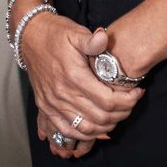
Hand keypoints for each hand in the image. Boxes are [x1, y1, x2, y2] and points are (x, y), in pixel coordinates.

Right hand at [22, 12, 142, 157]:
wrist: (29, 36)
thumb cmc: (54, 34)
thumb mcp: (75, 32)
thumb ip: (92, 40)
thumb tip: (104, 38)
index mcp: (73, 76)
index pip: (108, 101)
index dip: (128, 101)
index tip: (137, 93)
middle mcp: (63, 94)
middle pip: (101, 118)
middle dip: (122, 113)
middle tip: (130, 103)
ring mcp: (53, 103)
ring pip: (86, 128)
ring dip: (106, 126)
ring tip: (117, 114)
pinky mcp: (46, 107)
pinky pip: (67, 130)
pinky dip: (84, 134)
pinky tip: (96, 128)